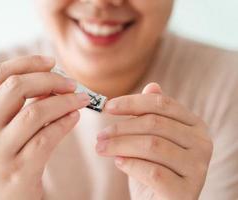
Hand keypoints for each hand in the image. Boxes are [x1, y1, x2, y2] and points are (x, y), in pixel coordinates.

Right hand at [0, 55, 89, 199]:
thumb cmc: (2, 159)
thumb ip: (16, 105)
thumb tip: (51, 81)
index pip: (0, 74)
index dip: (29, 62)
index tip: (52, 61)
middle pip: (17, 87)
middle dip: (50, 79)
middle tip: (71, 83)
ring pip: (36, 112)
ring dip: (65, 101)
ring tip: (81, 99)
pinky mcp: (20, 170)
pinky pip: (48, 137)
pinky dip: (66, 123)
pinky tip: (75, 118)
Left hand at [96, 83, 212, 199]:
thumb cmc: (153, 168)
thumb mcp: (152, 139)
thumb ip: (155, 114)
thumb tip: (151, 86)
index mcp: (195, 126)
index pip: (162, 104)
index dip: (132, 102)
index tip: (107, 107)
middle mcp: (202, 144)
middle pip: (155, 124)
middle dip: (121, 127)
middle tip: (99, 135)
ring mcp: (197, 168)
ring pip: (152, 145)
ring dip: (119, 145)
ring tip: (100, 148)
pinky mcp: (186, 192)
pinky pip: (152, 171)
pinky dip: (130, 164)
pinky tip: (118, 162)